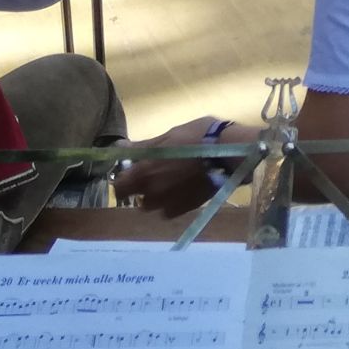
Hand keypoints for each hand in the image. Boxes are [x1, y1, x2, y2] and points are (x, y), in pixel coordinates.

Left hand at [114, 116, 230, 217]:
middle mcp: (152, 191)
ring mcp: (168, 202)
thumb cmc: (197, 136)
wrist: (229, 152)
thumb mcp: (168, 135)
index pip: (119, 186)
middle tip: (151, 177)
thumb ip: (142, 146)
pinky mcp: (185, 209)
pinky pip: (169, 212)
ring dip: (154, 197)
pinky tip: (180, 191)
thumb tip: (119, 147)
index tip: (130, 172)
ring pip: (152, 206)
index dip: (122, 180)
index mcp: (144, 171)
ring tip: (167, 185)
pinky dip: (170, 204)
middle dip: (139, 190)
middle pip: (135, 199)